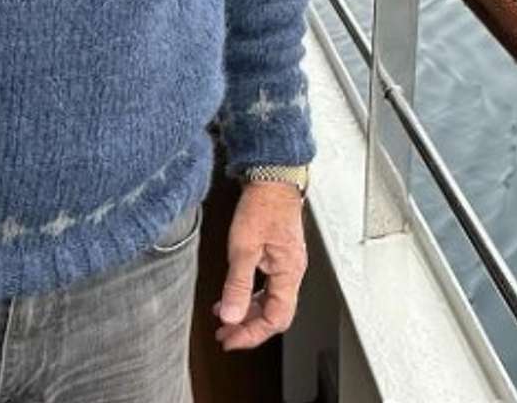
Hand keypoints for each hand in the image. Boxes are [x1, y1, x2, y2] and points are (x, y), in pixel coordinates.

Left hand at [212, 181, 306, 350]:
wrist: (272, 176)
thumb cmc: (263, 205)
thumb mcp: (244, 247)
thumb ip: (237, 284)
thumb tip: (231, 316)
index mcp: (288, 272)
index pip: (276, 318)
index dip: (252, 334)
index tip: (230, 339)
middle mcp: (292, 270)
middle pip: (275, 313)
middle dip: (248, 327)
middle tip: (225, 334)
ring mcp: (287, 262)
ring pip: (270, 300)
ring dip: (248, 312)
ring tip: (225, 316)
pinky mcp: (279, 254)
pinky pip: (268, 285)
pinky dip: (250, 295)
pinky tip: (234, 293)